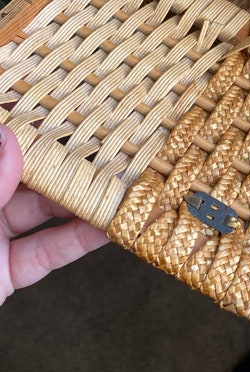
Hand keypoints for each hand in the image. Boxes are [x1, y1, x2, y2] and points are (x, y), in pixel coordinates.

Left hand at [0, 124, 108, 305]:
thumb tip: (9, 136)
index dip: (18, 119)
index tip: (53, 99)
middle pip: (22, 171)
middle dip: (60, 157)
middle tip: (101, 139)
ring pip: (39, 211)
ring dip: (78, 199)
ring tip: (117, 180)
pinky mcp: (5, 272)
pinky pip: (45, 251)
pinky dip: (76, 241)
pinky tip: (106, 226)